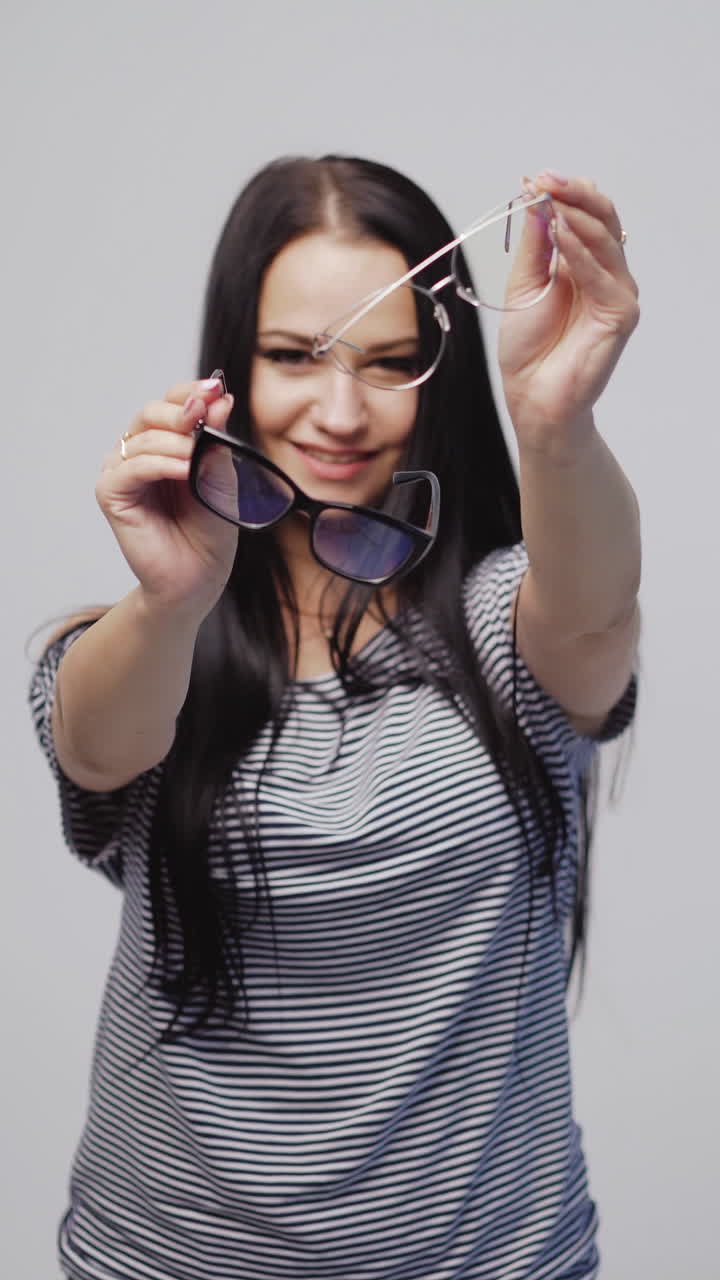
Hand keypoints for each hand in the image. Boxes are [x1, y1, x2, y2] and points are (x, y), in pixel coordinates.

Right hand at [97, 376, 238, 617]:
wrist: (199, 577)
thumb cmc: (209, 530)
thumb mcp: (221, 475)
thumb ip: (215, 438)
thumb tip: (219, 398)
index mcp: (166, 444)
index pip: (171, 402)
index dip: (191, 392)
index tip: (216, 389)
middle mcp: (139, 453)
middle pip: (151, 412)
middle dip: (180, 413)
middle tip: (203, 418)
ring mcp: (122, 473)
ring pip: (142, 438)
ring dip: (174, 444)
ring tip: (196, 460)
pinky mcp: (111, 494)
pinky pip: (131, 468)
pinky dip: (159, 464)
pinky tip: (183, 470)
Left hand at [498, 172, 638, 454]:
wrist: (532, 397)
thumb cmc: (529, 349)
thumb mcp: (525, 285)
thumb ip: (536, 245)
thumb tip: (538, 198)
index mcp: (582, 263)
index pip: (585, 214)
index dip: (564, 193)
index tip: (535, 179)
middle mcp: (604, 273)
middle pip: (603, 219)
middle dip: (575, 195)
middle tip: (547, 181)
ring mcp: (617, 292)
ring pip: (606, 240)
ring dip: (577, 216)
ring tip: (552, 202)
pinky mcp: (621, 314)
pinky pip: (603, 274)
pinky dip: (581, 252)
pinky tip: (561, 234)